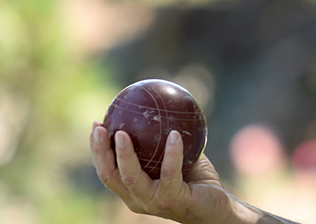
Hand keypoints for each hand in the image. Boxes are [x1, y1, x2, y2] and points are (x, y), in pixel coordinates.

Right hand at [90, 121, 276, 222]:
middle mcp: (138, 200)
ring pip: (131, 178)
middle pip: (110, 177)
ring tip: (122, 133)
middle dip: (100, 152)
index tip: (96, 125)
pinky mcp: (174, 200)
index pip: (108, 172)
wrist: (219, 208)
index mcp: (134, 191)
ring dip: (124, 155)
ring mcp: (154, 202)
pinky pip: (170, 173)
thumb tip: (157, 106)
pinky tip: (174, 135)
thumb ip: (164, 139)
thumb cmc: (198, 181)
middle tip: (100, 128)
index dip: (97, 151)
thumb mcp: (179, 158)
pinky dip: (172, 153)